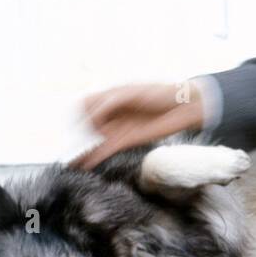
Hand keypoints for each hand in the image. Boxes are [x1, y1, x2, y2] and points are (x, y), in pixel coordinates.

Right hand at [70, 81, 205, 169]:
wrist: (184, 106)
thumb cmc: (160, 93)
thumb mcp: (132, 91)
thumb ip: (111, 102)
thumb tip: (93, 116)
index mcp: (111, 96)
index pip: (86, 103)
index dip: (82, 110)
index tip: (84, 116)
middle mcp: (112, 113)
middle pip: (87, 123)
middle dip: (79, 131)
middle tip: (78, 139)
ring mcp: (118, 128)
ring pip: (95, 140)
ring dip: (83, 150)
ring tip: (71, 162)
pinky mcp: (127, 141)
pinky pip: (106, 150)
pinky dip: (95, 157)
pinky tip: (85, 165)